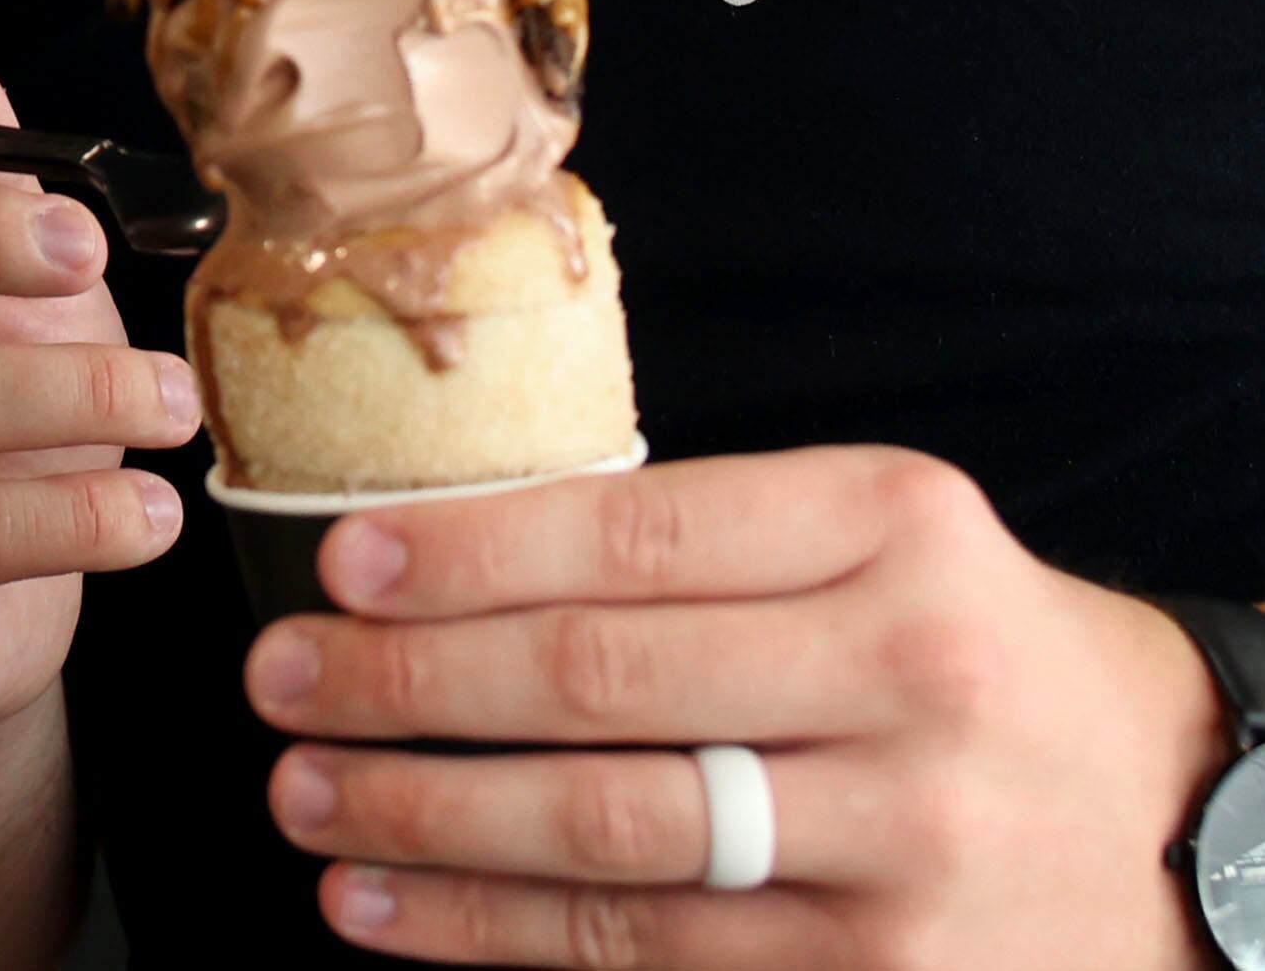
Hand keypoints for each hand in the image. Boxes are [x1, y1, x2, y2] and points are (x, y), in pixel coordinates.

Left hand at [246, 443, 1233, 962]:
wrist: (1183, 816)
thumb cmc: (977, 651)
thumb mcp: (879, 541)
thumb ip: (703, 544)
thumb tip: (446, 557)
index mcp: (889, 528)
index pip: (631, 535)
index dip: (463, 555)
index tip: (340, 569)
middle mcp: (905, 674)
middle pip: (598, 683)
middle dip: (407, 685)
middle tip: (280, 682)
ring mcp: (902, 837)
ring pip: (607, 830)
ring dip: (425, 818)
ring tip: (305, 797)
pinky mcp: (884, 969)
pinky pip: (650, 947)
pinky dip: (496, 929)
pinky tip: (392, 908)